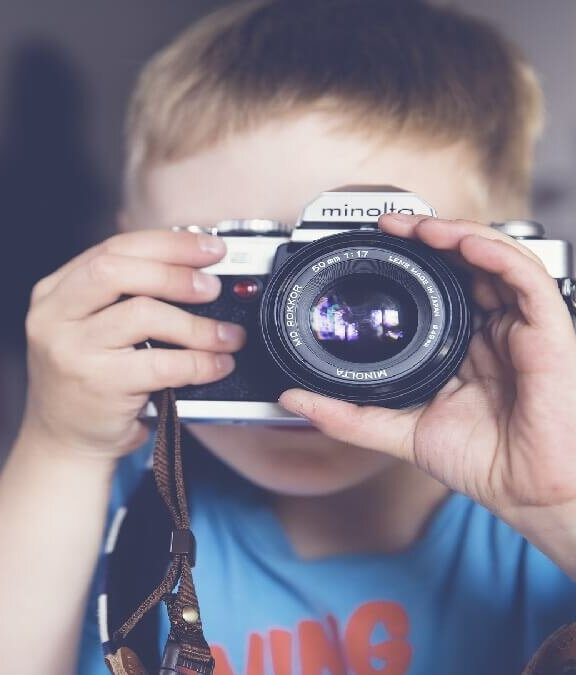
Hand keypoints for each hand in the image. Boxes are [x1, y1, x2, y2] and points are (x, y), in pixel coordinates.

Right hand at [21, 230, 245, 460]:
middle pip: (117, 271)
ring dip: (196, 323)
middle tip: (213, 286)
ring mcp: (73, 351)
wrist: (62, 441)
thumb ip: (122, 295)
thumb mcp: (87, 327)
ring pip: (142, 314)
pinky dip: (198, 362)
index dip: (166, 244)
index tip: (207, 248)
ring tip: (226, 334)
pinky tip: (216, 364)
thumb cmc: (86, 380)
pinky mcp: (99, 385)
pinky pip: (162, 364)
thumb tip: (193, 268)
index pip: (112, 249)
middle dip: (175, 272)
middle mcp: (55, 317)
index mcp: (54, 292)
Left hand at [278, 214, 575, 562]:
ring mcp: (521, 327)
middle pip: (467, 261)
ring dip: (457, 233)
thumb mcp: (399, 430)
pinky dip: (494, 254)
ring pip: (496, 257)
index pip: (444, 283)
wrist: (525, 492)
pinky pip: (526, 278)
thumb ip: (346, 415)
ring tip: (419, 227)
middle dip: (429, 234)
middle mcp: (494, 328)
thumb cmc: (482, 461)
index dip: (414, 257)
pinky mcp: (548, 331)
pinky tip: (462, 244)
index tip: (376, 243)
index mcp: (466, 343)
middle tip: (390, 224)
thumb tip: (293, 399)